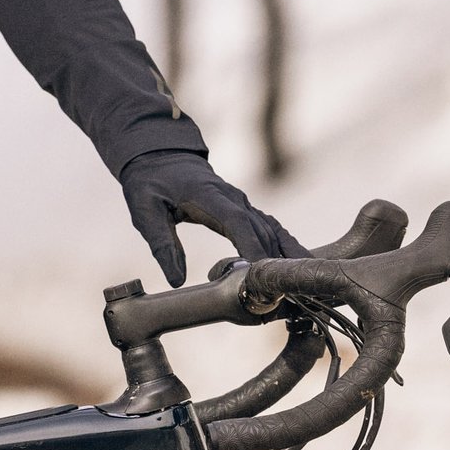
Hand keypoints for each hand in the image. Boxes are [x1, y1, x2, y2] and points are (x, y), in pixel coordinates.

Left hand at [118, 150, 306, 284]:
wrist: (160, 156)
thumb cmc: (150, 184)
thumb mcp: (145, 212)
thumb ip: (162, 244)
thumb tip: (176, 280)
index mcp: (209, 197)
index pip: (237, 222)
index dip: (252, 246)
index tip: (261, 272)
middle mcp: (233, 199)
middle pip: (261, 230)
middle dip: (274, 261)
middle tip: (284, 292)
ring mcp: (242, 204)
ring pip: (273, 229)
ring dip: (289, 255)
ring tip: (304, 283)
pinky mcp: (245, 211)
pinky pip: (270, 229)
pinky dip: (285, 247)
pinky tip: (299, 265)